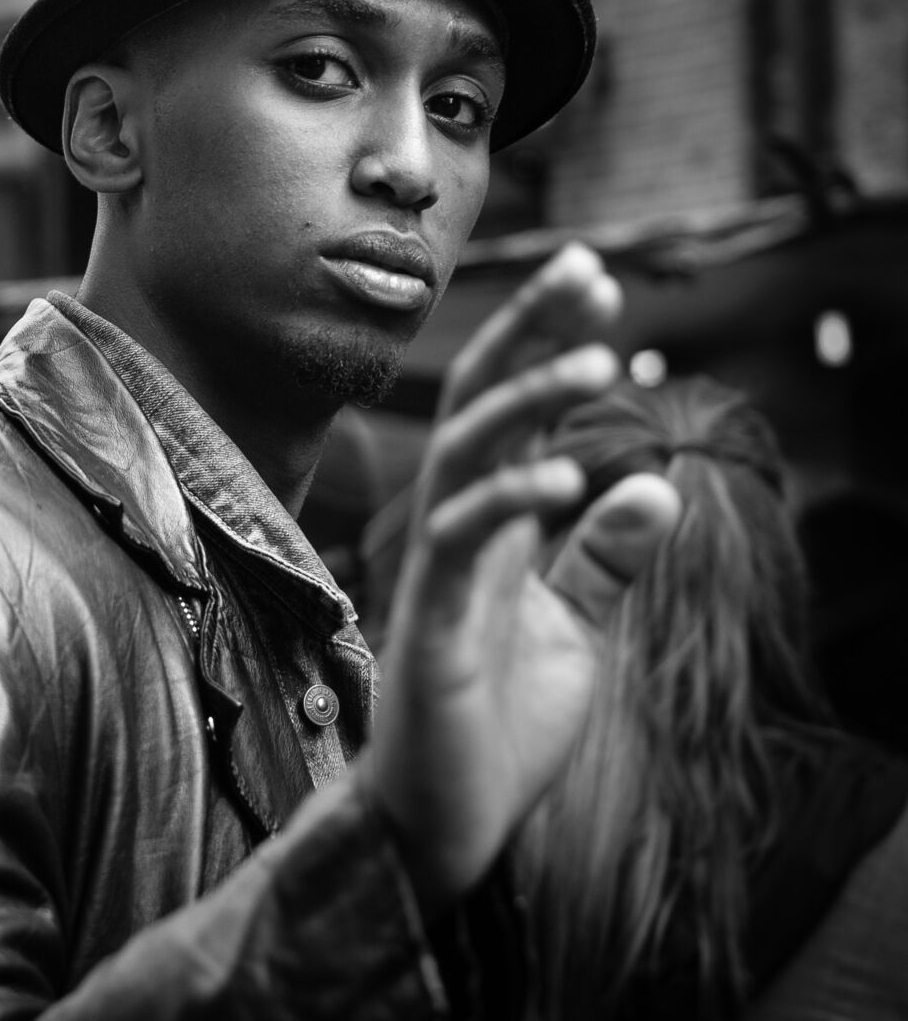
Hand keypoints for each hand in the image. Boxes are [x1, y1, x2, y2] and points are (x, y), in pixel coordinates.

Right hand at [359, 242, 682, 912]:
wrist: (445, 820)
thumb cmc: (498, 724)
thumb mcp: (576, 630)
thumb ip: (606, 558)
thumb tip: (658, 483)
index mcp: (493, 525)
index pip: (518, 413)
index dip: (552, 345)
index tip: (599, 282)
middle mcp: (458, 528)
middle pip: (479, 404)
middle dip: (529, 334)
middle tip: (583, 269)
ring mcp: (439, 569)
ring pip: (464, 455)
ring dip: (526, 402)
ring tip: (598, 360)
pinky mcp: (432, 620)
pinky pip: (460, 541)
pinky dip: (510, 502)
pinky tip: (567, 479)